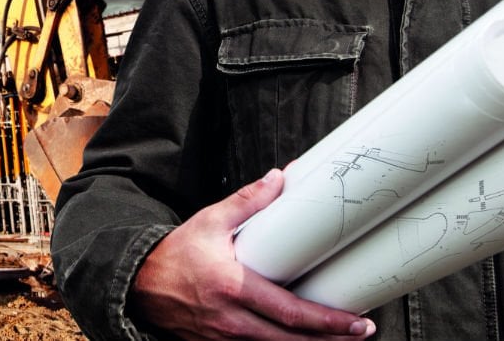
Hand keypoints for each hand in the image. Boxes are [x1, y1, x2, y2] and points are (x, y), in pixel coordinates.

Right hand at [128, 168, 375, 339]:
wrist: (139, 282)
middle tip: (363, 332)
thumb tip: (279, 179)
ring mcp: (223, 340)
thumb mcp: (210, 221)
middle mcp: (230, 321)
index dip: (328, 321)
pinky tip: (300, 340)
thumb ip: (247, 202)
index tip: (358, 321)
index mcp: (232, 288)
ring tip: (341, 338)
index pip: (290, 313)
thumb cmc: (177, 252)